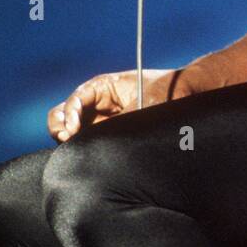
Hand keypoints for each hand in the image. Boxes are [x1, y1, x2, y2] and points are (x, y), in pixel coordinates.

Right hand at [47, 69, 177, 142]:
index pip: (76, 100)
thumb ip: (127, 116)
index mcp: (102, 88)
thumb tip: (109, 137)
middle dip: (60, 127)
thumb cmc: (167, 90)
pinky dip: (81, 152)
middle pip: (63, 115)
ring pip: (70, 132)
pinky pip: (87, 145)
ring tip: (74, 151)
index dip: (70, 114)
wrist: (186, 96)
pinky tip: (86, 158)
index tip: (74, 128)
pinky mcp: (106, 138)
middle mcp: (96, 105)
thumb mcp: (148, 100)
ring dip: (68, 141)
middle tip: (68, 139)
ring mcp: (99, 123)